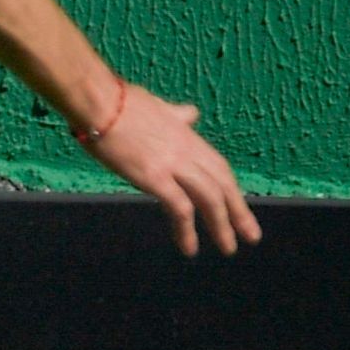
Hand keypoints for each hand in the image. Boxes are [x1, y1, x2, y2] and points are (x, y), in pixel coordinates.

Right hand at [79, 82, 258, 258]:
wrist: (98, 101)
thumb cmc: (118, 101)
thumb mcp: (156, 106)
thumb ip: (175, 114)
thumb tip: (189, 113)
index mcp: (187, 136)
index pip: (218, 167)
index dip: (231, 189)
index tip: (239, 207)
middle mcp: (187, 151)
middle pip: (222, 184)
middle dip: (239, 212)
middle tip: (251, 236)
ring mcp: (173, 164)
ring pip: (210, 198)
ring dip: (222, 225)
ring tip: (228, 247)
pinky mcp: (154, 176)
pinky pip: (179, 208)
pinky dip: (188, 230)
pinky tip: (190, 248)